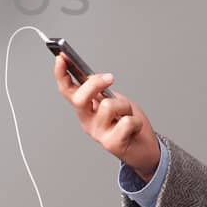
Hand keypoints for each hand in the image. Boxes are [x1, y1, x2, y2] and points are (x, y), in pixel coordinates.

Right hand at [52, 53, 159, 179]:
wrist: (145, 148)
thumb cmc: (129, 123)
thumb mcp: (114, 101)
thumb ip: (103, 92)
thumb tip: (96, 79)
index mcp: (85, 109)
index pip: (67, 91)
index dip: (61, 74)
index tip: (61, 57)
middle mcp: (87, 121)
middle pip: (79, 98)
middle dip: (94, 84)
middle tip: (109, 78)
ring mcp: (98, 133)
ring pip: (108, 106)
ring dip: (125, 106)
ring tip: (127, 115)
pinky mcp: (111, 144)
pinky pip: (126, 122)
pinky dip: (136, 122)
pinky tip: (134, 129)